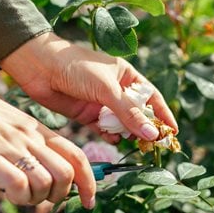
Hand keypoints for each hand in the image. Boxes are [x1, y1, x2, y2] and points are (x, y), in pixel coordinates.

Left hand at [0, 32, 177, 142]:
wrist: (41, 68)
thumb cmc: (77, 68)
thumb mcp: (108, 89)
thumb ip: (129, 112)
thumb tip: (152, 133)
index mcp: (126, 76)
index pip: (151, 97)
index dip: (163, 114)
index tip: (173, 132)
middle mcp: (116, 91)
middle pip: (137, 113)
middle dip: (146, 128)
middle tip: (155, 144)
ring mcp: (101, 104)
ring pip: (121, 123)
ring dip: (128, 133)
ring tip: (136, 144)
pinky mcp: (87, 115)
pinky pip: (104, 129)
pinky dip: (110, 135)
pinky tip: (114, 139)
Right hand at [0, 53, 95, 207]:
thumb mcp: (13, 124)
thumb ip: (29, 145)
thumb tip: (41, 174)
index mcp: (38, 130)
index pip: (76, 156)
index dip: (89, 182)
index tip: (88, 200)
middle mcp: (30, 138)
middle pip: (66, 174)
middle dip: (61, 195)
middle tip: (44, 198)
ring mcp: (11, 147)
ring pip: (46, 183)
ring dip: (37, 199)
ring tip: (21, 195)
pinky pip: (19, 185)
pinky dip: (18, 197)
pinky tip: (8, 193)